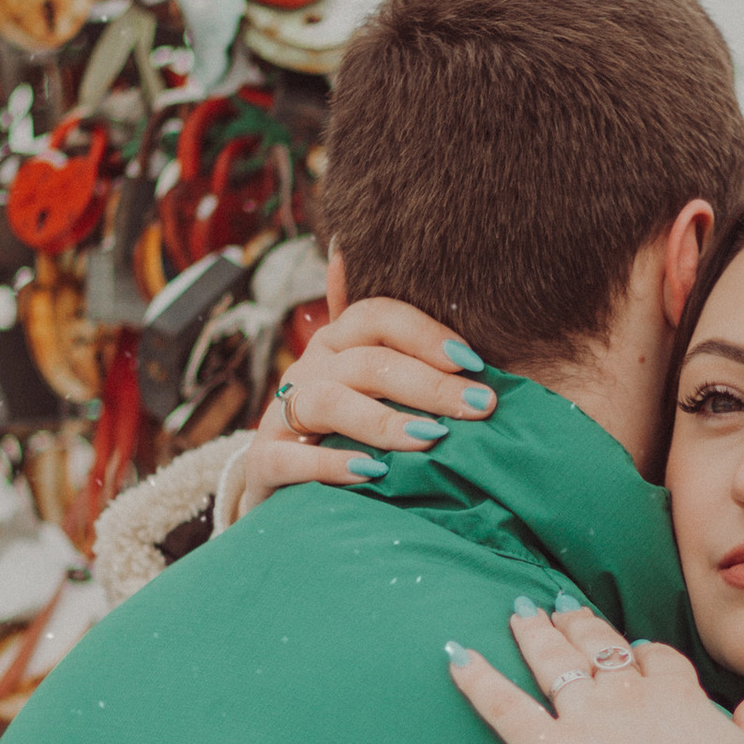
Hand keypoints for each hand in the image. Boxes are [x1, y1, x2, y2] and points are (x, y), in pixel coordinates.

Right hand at [226, 299, 498, 522]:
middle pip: (367, 362)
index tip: (474, 362)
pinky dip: (331, 464)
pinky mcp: (263, 461)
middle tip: (479, 406)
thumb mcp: (371, 383)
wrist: (285, 481)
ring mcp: (281, 413)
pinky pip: (292, 459)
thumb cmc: (346, 428)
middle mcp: (310, 369)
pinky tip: (372, 472)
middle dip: (429, 384)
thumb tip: (377, 262)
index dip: (426, 334)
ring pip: (329, 402)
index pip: (378, 317)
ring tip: (431, 437)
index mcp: (338, 342)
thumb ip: (396, 340)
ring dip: (383, 421)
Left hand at [447, 597, 743, 743]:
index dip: (644, 653)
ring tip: (518, 610)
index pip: (657, 660)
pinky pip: (504, 707)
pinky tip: (456, 656)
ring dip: (533, 633)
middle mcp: (629, 697)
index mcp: (680, 700)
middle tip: (561, 606)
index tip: (636, 651)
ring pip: (553, 662)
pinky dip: (477, 680)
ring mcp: (585, 720)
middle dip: (579, 624)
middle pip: (598, 647)